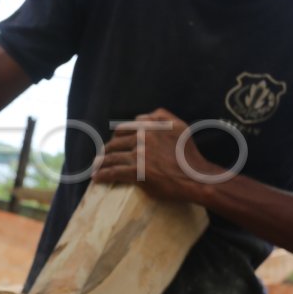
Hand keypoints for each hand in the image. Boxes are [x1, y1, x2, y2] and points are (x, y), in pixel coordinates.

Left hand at [93, 108, 221, 202]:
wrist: (196, 177)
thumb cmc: (189, 155)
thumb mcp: (180, 127)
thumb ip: (162, 116)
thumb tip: (142, 115)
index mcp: (151, 125)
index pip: (124, 128)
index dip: (116, 137)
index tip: (114, 143)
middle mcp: (143, 137)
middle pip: (116, 142)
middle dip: (107, 149)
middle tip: (102, 156)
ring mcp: (139, 154)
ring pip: (112, 156)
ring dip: (100, 162)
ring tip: (96, 166)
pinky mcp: (136, 171)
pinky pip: (113, 171)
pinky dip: (102, 175)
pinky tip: (96, 178)